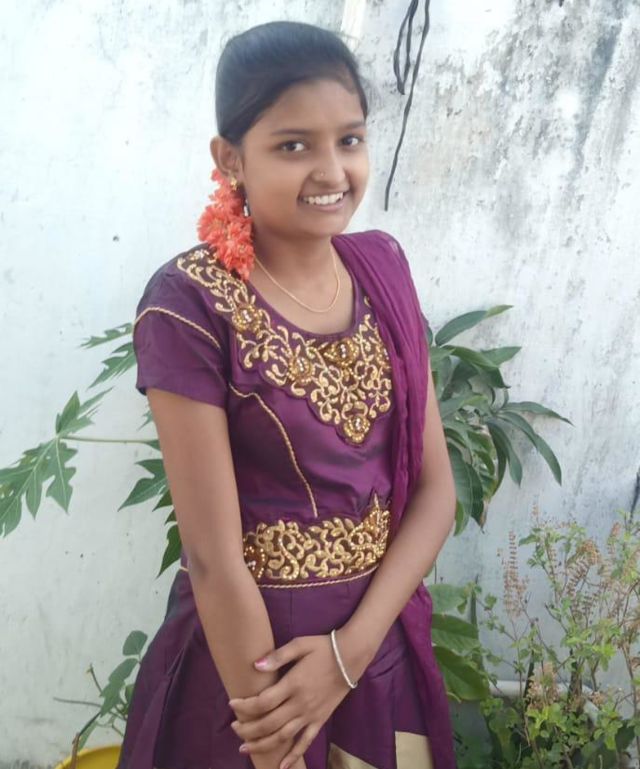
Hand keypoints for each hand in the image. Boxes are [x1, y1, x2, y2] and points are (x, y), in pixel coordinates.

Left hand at [229, 631, 366, 768]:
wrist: (350, 656)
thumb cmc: (323, 648)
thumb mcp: (299, 645)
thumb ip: (278, 656)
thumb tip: (256, 665)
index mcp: (293, 684)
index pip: (263, 702)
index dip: (245, 706)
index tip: (232, 703)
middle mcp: (300, 703)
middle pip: (269, 723)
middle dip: (248, 729)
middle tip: (234, 727)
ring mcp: (311, 714)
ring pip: (283, 737)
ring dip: (262, 744)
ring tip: (244, 747)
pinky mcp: (320, 720)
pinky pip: (306, 742)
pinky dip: (294, 756)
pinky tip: (282, 766)